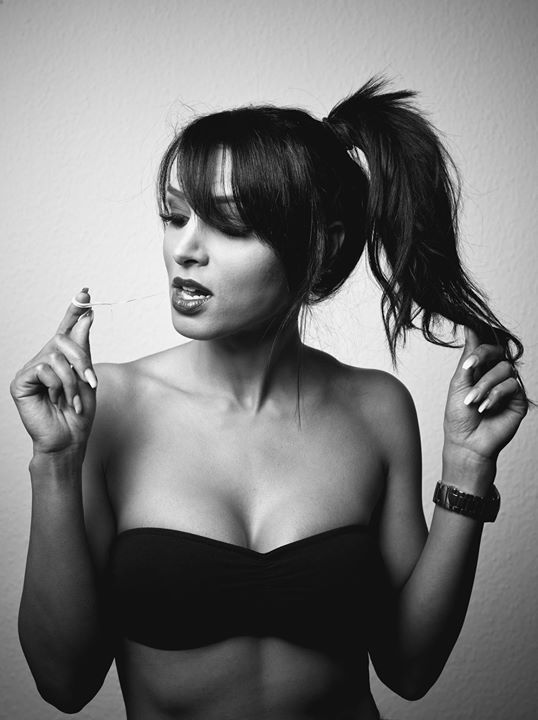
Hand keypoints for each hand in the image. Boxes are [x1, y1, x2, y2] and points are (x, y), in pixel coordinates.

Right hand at [10, 289, 97, 455]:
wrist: (69, 439)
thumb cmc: (79, 412)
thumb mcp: (87, 377)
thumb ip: (84, 348)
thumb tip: (87, 317)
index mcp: (61, 358)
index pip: (66, 329)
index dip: (74, 310)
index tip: (85, 292)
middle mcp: (44, 359)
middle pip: (63, 340)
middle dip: (82, 360)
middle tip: (90, 381)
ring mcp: (31, 370)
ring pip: (55, 356)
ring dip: (72, 380)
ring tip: (73, 399)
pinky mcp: (21, 381)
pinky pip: (44, 369)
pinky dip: (57, 386)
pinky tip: (56, 400)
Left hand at [442, 326, 527, 463]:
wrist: (467, 443)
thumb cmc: (459, 416)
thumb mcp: (459, 383)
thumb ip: (468, 357)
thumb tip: (469, 327)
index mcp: (480, 369)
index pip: (484, 346)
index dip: (479, 343)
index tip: (469, 339)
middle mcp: (495, 375)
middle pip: (498, 351)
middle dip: (482, 357)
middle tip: (469, 369)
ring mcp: (508, 386)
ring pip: (505, 368)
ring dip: (485, 384)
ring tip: (473, 401)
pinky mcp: (518, 400)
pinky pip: (512, 385)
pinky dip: (496, 395)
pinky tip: (485, 407)